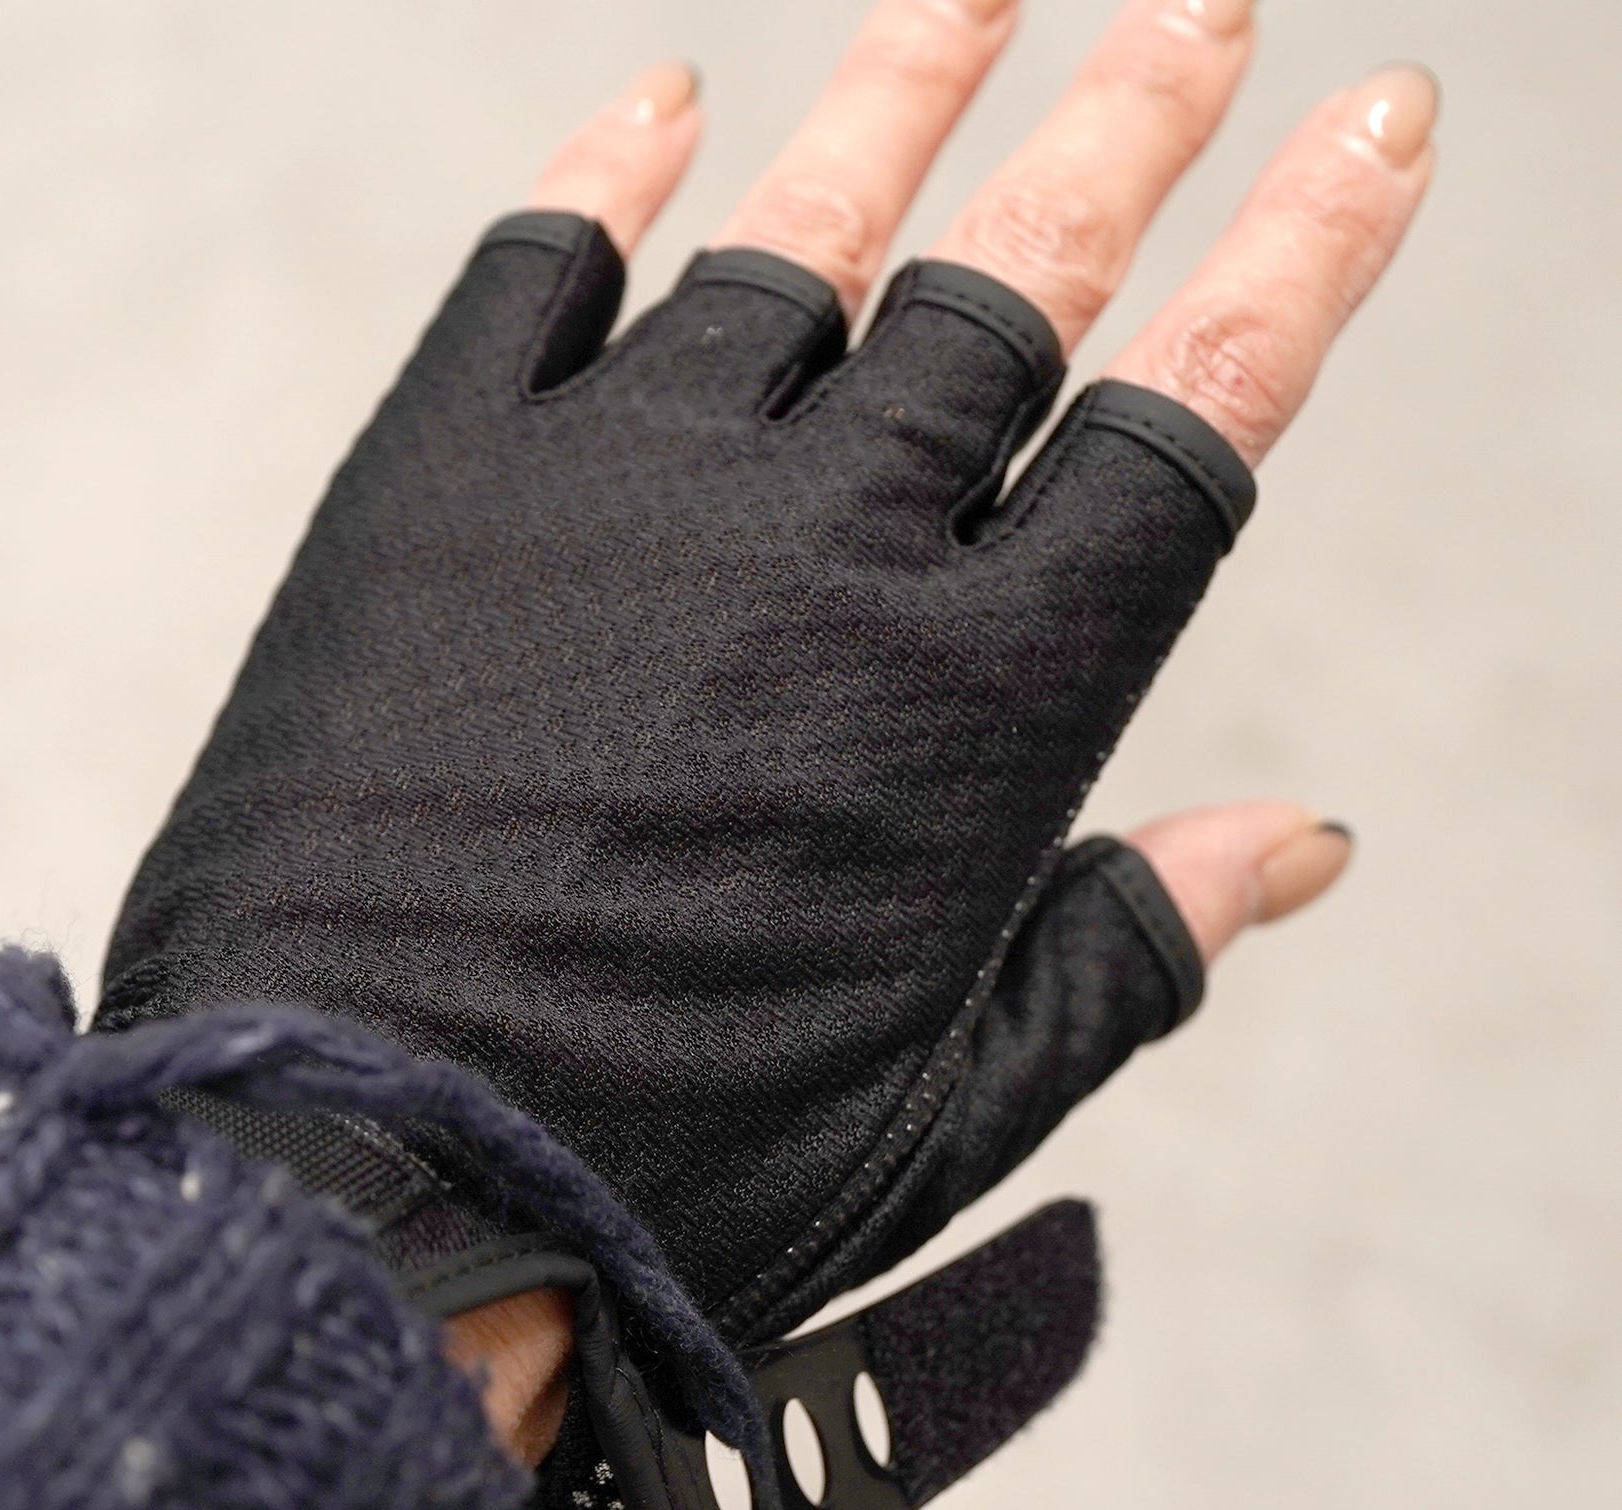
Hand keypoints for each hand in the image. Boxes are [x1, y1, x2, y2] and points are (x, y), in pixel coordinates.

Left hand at [446, 0, 1428, 1459]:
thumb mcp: (942, 1109)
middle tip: (1206, 10)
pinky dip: (607, 177)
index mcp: (976, 710)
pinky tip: (665, 107)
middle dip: (1132, 125)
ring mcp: (615, 495)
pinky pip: (538, 271)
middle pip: (1016, 280)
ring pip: (801, 236)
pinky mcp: (430, 490)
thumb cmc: (658, 1179)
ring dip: (903, 93)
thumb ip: (1127, 951)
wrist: (355, 1180)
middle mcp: (818, 556)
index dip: (1301, 259)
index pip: (1188, 418)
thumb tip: (1296, 843)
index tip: (1367, 132)